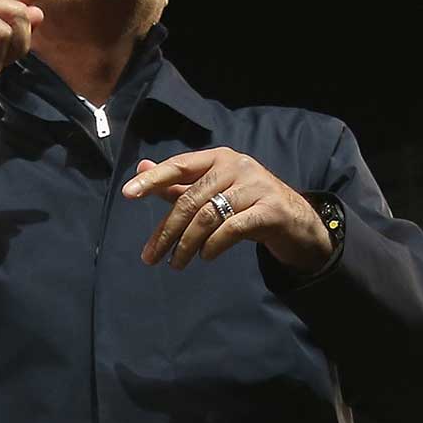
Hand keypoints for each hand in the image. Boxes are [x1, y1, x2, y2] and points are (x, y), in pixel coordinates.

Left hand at [124, 148, 332, 274]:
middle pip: (191, 199)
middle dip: (167, 231)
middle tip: (151, 257)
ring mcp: (256, 186)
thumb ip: (178, 183)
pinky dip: (214, 244)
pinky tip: (205, 256)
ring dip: (187, 244)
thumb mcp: (213, 191)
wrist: (295, 221)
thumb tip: (142, 167)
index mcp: (219, 158)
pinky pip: (233, 228)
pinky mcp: (271, 210)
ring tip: (176, 263)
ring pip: (209, 216)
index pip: (179, 165)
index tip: (128, 194)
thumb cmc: (246, 204)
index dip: (153, 180)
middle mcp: (237, 166)